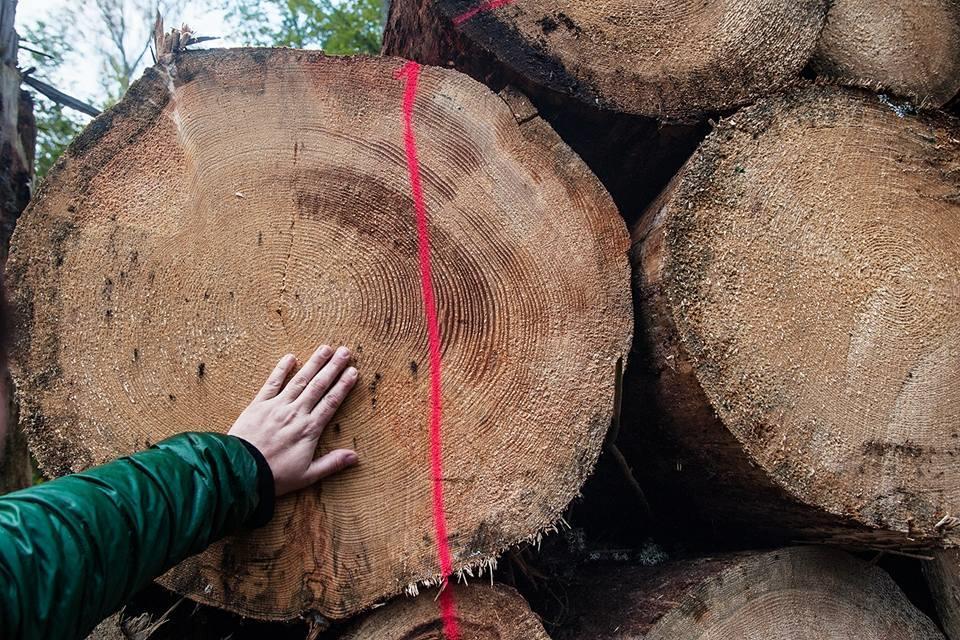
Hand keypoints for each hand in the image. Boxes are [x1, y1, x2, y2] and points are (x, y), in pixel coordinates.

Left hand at [228, 345, 358, 495]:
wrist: (240, 472)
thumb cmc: (274, 476)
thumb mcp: (307, 475)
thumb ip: (332, 463)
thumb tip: (355, 457)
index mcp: (309, 429)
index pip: (331, 402)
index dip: (343, 385)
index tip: (353, 371)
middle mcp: (296, 413)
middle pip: (318, 386)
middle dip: (333, 367)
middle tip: (345, 351)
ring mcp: (277, 406)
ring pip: (299, 380)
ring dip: (313, 363)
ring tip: (325, 348)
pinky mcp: (258, 405)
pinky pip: (272, 383)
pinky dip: (281, 369)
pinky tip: (290, 357)